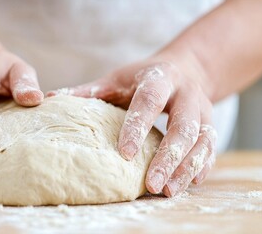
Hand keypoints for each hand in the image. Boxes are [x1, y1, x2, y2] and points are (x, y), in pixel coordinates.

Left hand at [48, 58, 216, 196]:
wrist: (183, 70)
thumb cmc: (142, 78)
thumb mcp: (117, 79)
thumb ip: (91, 91)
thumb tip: (50, 99)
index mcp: (160, 78)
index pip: (149, 101)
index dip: (137, 126)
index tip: (124, 153)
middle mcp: (186, 94)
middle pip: (183, 126)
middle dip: (168, 157)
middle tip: (150, 185)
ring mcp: (203, 110)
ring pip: (202, 141)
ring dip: (186, 168)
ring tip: (167, 192)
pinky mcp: (211, 125)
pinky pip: (211, 149)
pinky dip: (201, 167)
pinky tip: (187, 185)